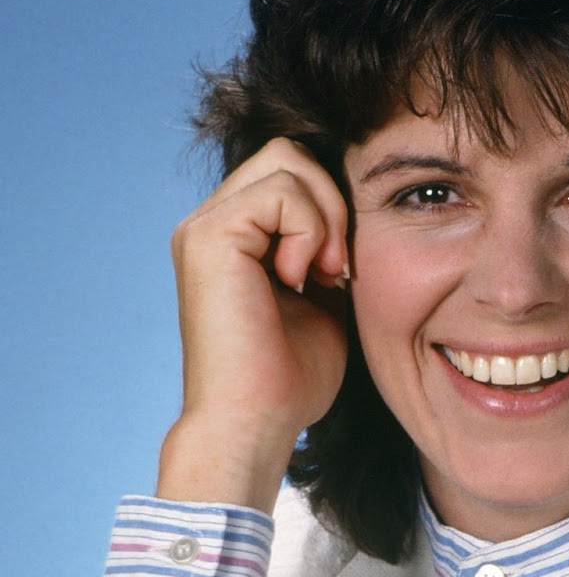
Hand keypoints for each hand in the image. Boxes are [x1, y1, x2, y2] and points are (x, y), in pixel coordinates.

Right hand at [159, 138, 350, 511]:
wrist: (255, 423)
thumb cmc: (289, 380)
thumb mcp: (323, 300)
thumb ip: (327, 249)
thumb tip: (357, 208)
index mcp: (236, 237)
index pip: (293, 173)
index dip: (333, 207)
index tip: (342, 272)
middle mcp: (212, 224)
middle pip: (289, 152)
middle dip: (333, 200)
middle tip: (338, 268)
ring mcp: (204, 226)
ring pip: (287, 159)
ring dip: (325, 216)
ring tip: (323, 275)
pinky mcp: (209, 236)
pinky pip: (281, 190)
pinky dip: (309, 230)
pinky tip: (300, 279)